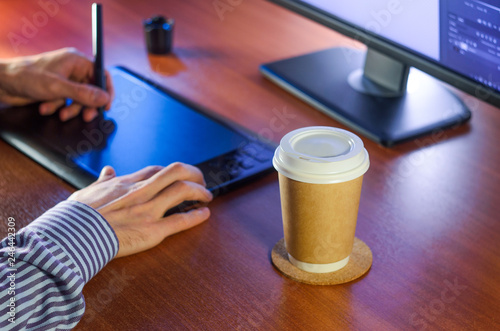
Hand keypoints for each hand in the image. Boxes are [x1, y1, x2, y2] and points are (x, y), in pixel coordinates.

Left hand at [0, 47, 113, 121]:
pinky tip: (46, 107)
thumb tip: (104, 98)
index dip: (106, 91)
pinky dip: (59, 107)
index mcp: (76, 60)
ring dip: (70, 108)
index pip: (102, 74)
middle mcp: (72, 69)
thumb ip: (84, 94)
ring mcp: (64, 79)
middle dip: (86, 105)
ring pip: (79, 99)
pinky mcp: (56, 90)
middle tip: (86, 115)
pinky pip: (67, 102)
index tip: (106, 105)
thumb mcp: (58, 88)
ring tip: (60, 113)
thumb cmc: (26, 77)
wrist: (2, 83)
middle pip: (92, 90)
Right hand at [68, 163, 212, 257]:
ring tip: (207, 196)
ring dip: (200, 192)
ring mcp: (148, 210)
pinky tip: (205, 214)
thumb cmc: (76, 215)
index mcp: (127, 183)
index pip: (157, 170)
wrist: (71, 235)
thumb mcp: (87, 191)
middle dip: (194, 173)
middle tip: (202, 180)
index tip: (181, 175)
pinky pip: (180, 220)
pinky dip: (196, 216)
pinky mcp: (152, 230)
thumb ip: (102, 180)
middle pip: (176, 172)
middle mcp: (141, 192)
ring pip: (183, 191)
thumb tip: (107, 170)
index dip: (174, 171)